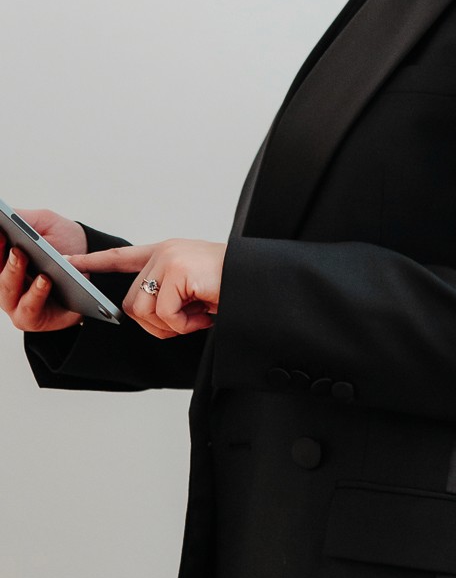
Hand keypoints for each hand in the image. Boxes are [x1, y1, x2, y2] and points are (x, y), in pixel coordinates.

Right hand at [0, 210, 88, 332]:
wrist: (96, 268)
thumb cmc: (64, 243)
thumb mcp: (45, 224)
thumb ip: (22, 218)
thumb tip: (2, 213)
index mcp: (3, 259)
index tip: (2, 231)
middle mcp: (5, 281)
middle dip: (4, 260)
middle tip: (16, 248)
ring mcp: (16, 301)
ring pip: (7, 292)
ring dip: (15, 276)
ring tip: (26, 259)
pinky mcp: (32, 318)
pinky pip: (29, 309)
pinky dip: (35, 295)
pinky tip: (45, 280)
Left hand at [73, 239, 225, 338]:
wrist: (263, 283)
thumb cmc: (235, 287)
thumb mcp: (195, 288)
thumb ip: (168, 293)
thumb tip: (149, 316)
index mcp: (168, 253)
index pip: (122, 257)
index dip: (94, 262)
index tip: (70, 262)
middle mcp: (165, 252)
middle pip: (132, 302)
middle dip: (157, 323)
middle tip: (189, 321)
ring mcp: (170, 259)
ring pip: (144, 311)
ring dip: (172, 325)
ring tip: (198, 315)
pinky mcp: (177, 271)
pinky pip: (165, 314)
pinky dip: (184, 324)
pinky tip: (204, 314)